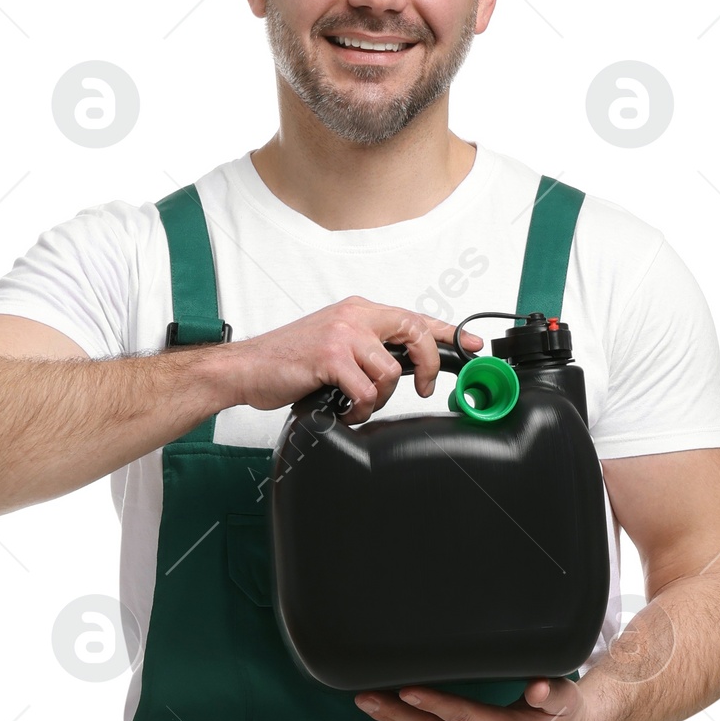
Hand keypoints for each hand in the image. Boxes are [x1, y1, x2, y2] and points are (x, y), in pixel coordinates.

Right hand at [211, 296, 472, 419]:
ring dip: (380, 399)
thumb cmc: (288, 361)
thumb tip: (403, 369)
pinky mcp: (331, 357)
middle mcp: (354, 316)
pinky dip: (359, 409)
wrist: (246, 368)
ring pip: (391, 372)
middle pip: (414, 334)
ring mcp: (343, 335)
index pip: (414, 317)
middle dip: (429, 366)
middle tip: (426, 389)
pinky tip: (343, 409)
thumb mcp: (335, 346)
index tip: (472, 344)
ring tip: (358, 404)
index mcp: (359, 311)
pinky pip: (366, 391)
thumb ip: (367, 349)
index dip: (449, 331)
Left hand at [354, 670, 615, 720]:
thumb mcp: (564, 701)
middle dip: (395, 714)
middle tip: (365, 696)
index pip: (460, 715)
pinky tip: (384, 711)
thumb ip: (552, 694)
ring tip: (365, 701)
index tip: (406, 689)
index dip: (432, 702)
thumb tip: (538, 687)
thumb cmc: (561, 715)